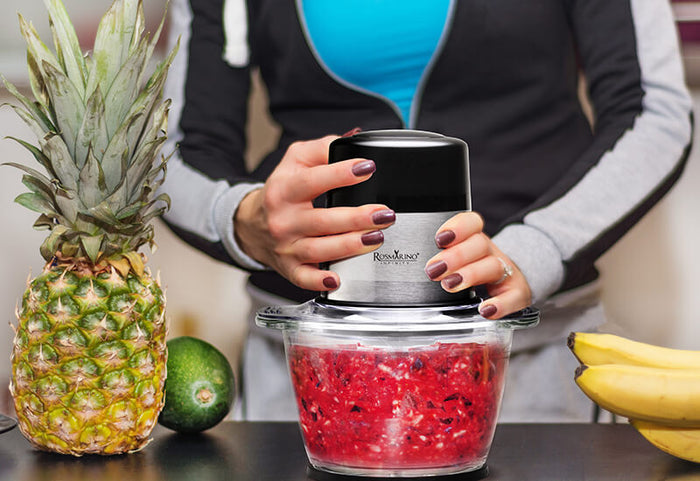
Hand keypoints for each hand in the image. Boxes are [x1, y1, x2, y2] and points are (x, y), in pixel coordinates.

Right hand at [234, 135, 395, 290]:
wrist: (252, 224)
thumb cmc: (282, 191)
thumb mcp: (295, 160)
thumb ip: (323, 148)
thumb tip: (354, 140)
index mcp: (285, 189)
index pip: (312, 181)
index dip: (340, 174)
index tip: (366, 168)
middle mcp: (284, 219)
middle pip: (321, 220)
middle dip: (356, 217)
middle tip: (384, 213)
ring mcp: (286, 246)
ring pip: (318, 250)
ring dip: (349, 245)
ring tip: (376, 237)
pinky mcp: (289, 268)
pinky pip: (303, 278)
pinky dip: (319, 282)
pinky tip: (338, 278)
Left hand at [424, 212, 531, 318]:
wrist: (509, 286)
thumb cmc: (472, 271)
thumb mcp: (455, 261)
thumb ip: (434, 259)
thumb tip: (398, 259)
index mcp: (474, 240)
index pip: (472, 223)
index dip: (458, 227)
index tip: (440, 238)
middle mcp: (490, 253)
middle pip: (479, 244)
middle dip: (455, 256)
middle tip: (433, 270)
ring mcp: (506, 272)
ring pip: (492, 266)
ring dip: (470, 274)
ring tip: (450, 285)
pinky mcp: (517, 294)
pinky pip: (512, 297)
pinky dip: (500, 304)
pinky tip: (485, 310)